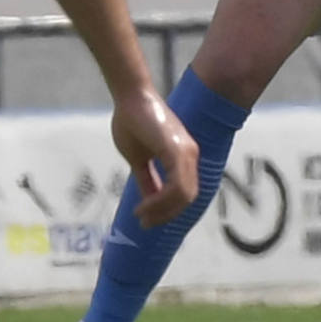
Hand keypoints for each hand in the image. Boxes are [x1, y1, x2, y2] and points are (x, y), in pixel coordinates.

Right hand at [110, 88, 198, 228]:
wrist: (129, 97)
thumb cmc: (132, 122)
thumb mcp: (138, 159)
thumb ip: (147, 180)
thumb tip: (149, 201)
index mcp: (183, 156)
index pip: (185, 192)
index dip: (168, 211)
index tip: (146, 220)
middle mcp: (191, 154)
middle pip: (187, 198)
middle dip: (166, 215)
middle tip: (144, 223)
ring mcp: (186, 151)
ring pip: (184, 195)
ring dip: (162, 211)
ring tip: (141, 215)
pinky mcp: (177, 150)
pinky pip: (176, 186)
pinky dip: (161, 201)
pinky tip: (144, 205)